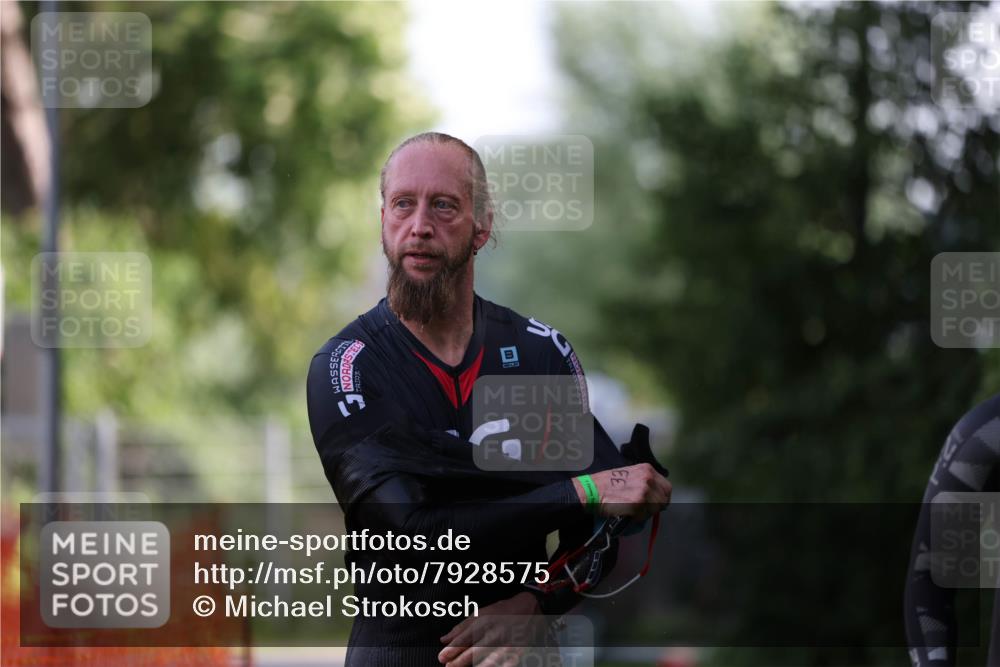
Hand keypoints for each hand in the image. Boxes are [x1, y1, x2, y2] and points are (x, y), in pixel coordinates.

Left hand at [438, 592, 552, 665]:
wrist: (529, 608)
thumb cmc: (502, 611)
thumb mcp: (479, 613)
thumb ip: (460, 627)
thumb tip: (444, 639)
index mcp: (483, 622)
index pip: (464, 638)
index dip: (452, 650)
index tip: (442, 658)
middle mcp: (494, 633)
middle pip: (474, 651)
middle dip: (460, 661)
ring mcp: (507, 644)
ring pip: (490, 659)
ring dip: (479, 666)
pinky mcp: (517, 652)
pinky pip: (507, 663)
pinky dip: (500, 666)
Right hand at [573, 463, 670, 520]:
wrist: (592, 490)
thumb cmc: (607, 483)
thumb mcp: (630, 474)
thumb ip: (644, 481)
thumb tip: (655, 495)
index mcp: (647, 469)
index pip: (667, 487)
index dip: (662, 497)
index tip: (657, 503)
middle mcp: (648, 478)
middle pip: (664, 499)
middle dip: (656, 507)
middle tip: (644, 509)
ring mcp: (644, 491)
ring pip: (655, 509)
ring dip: (646, 513)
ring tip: (633, 510)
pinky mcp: (638, 504)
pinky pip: (644, 516)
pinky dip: (637, 518)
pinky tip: (627, 513)